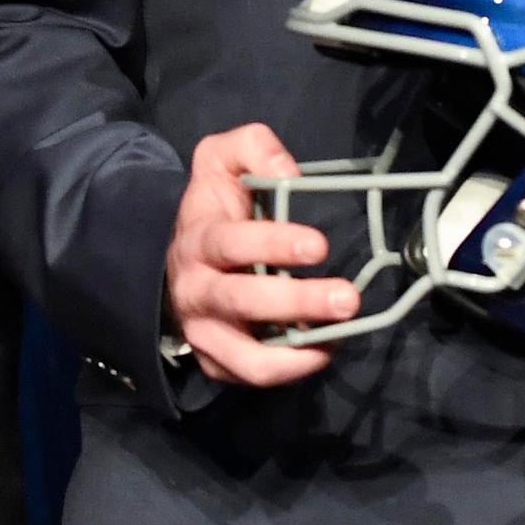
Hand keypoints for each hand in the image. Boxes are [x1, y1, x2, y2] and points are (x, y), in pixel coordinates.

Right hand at [164, 123, 359, 385]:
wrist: (176, 256)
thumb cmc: (215, 206)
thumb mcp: (222, 158)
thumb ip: (254, 148)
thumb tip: (288, 173)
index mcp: (199, 239)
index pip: (232, 244)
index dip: (274, 244)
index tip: (318, 245)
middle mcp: (196, 290)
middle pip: (242, 301)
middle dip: (298, 302)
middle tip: (348, 299)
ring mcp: (204, 331)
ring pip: (245, 356)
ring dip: (295, 353)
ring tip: (338, 338)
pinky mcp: (215, 361)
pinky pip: (250, 376)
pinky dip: (289, 371)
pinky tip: (323, 351)